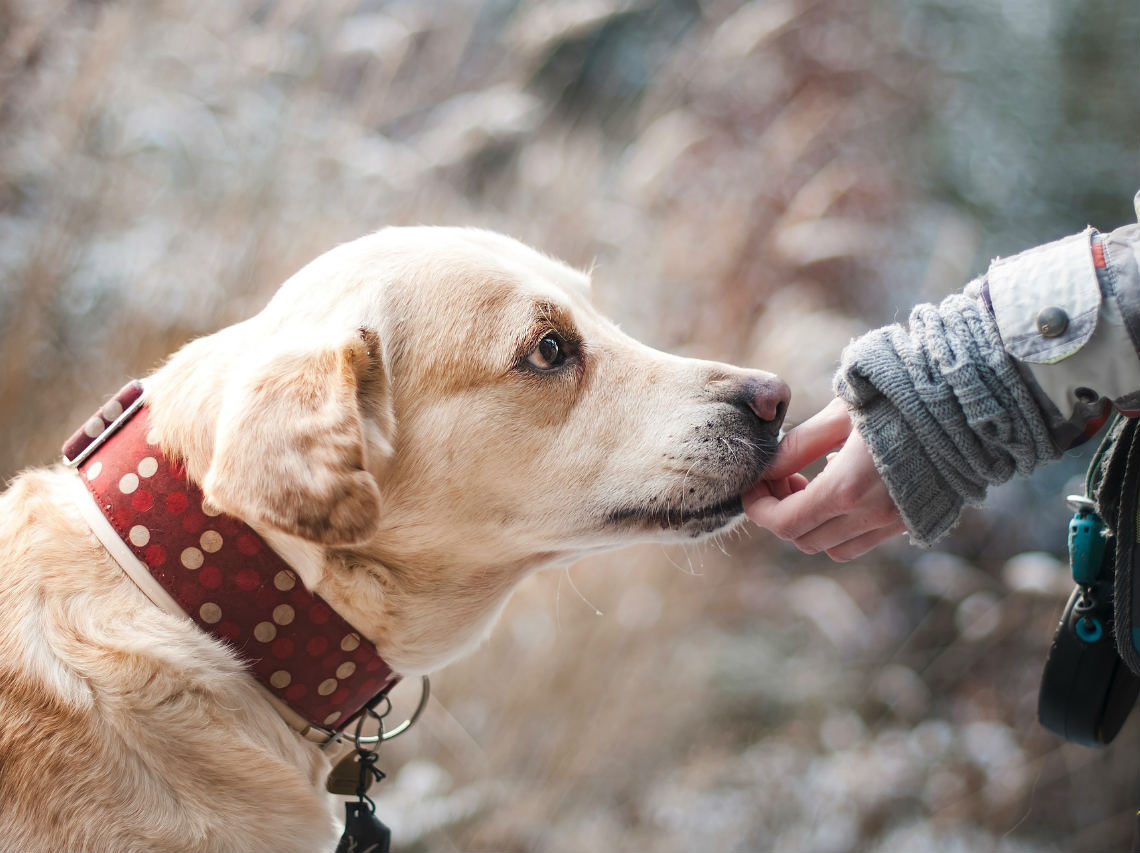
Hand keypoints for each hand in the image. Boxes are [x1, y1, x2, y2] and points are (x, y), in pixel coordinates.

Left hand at [745, 398, 905, 560]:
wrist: (969, 402)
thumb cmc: (900, 396)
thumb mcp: (840, 413)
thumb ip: (799, 445)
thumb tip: (767, 468)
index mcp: (847, 488)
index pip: (784, 522)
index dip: (758, 507)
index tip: (753, 485)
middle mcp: (872, 515)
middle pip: (804, 539)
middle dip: (781, 513)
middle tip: (782, 477)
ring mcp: (895, 522)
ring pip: (833, 547)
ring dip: (812, 524)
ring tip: (810, 482)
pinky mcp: (914, 520)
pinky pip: (864, 540)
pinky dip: (842, 526)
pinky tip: (844, 486)